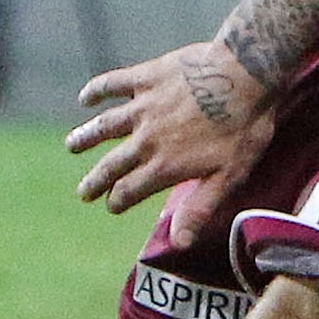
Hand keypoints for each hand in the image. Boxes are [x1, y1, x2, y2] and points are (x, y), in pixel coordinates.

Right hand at [67, 41, 275, 237]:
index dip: (117, 201)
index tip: (110, 206)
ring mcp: (143, 106)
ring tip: (71, 144)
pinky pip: (113, 84)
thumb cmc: (244, 128)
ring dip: (86, 136)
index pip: (130, 190)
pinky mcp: (146, 77)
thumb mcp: (228, 177)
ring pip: (105, 125)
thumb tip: (179, 243)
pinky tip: (85, 98)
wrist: (246, 74)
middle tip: (83, 192)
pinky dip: (96, 91)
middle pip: (112, 164)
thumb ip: (199, 208)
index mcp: (164, 165)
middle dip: (95, 180)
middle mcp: (146, 138)